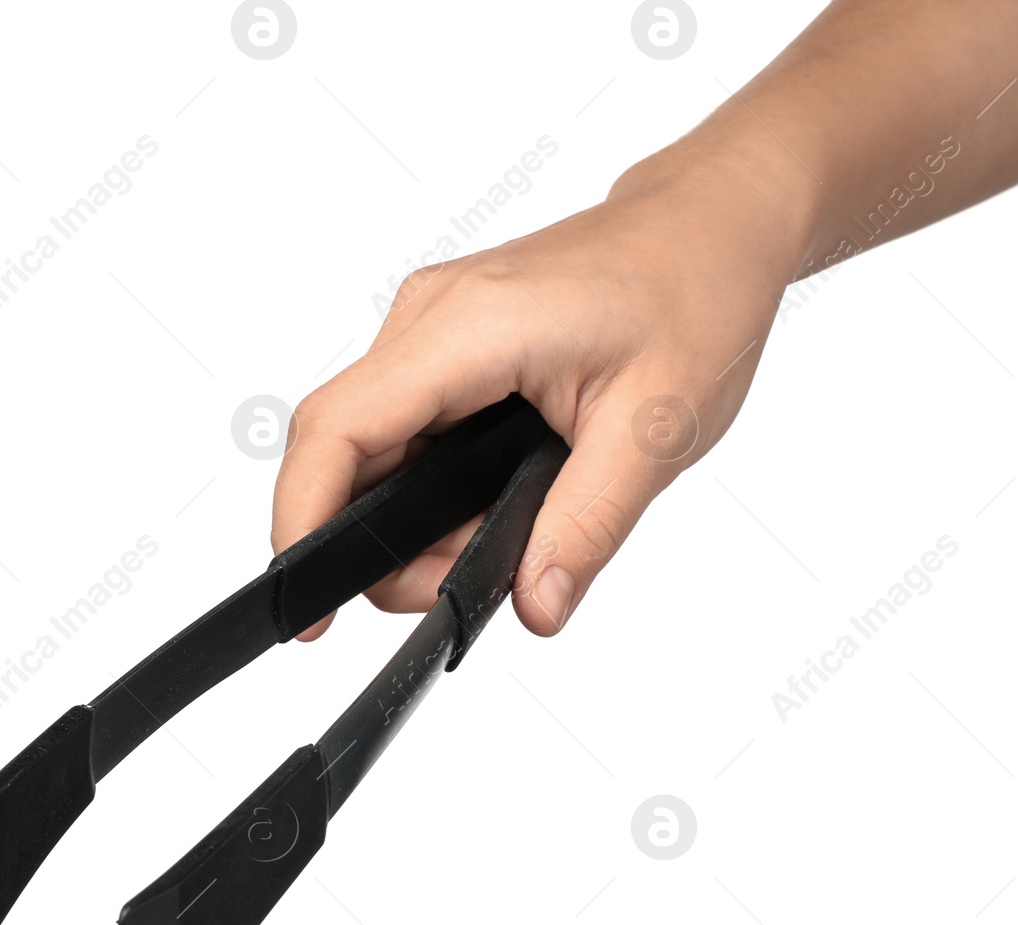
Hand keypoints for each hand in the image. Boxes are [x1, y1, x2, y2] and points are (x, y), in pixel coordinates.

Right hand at [271, 142, 811, 639]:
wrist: (715, 223)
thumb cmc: (697, 293)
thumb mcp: (657, 431)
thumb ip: (587, 526)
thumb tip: (533, 607)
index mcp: (470, 326)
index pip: (336, 430)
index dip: (302, 525)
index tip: (308, 609)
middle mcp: (430, 317)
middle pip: (343, 451)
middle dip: (383, 544)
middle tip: (465, 584)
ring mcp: (432, 326)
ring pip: (370, 446)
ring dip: (412, 519)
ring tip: (502, 543)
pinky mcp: (446, 343)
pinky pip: (402, 428)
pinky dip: (429, 486)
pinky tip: (492, 505)